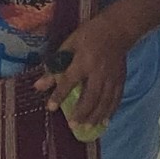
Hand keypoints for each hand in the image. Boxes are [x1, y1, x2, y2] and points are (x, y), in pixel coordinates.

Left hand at [39, 15, 127, 129]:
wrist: (117, 29)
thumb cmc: (89, 35)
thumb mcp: (69, 45)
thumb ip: (56, 65)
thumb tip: (39, 85)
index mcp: (83, 61)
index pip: (69, 80)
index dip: (59, 95)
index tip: (51, 108)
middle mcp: (98, 72)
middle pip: (90, 96)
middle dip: (81, 112)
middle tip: (72, 125)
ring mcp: (112, 77)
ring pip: (104, 101)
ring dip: (95, 116)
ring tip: (86, 128)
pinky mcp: (121, 80)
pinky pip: (116, 99)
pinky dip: (110, 112)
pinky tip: (104, 121)